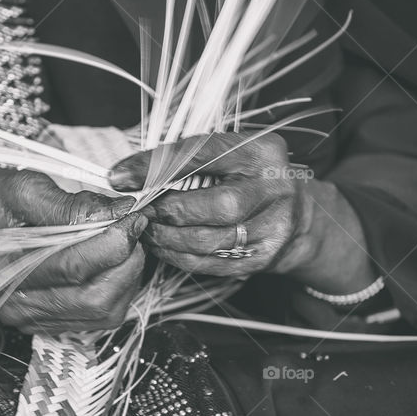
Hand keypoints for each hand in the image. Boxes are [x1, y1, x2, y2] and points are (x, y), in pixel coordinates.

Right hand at [0, 168, 147, 333]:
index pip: (75, 267)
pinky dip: (118, 286)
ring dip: (126, 273)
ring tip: (122, 239)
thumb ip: (69, 204)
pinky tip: (111, 259)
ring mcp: (36, 318)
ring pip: (105, 310)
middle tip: (133, 225)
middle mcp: (20, 305)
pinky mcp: (52, 322)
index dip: (114, 239)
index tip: (133, 213)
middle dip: (126, 259)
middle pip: (96, 297)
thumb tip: (116, 211)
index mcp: (6, 273)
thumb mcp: (22, 188)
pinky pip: (102, 314)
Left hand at [109, 133, 312, 277]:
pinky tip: (163, 246)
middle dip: (168, 211)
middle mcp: (274, 189)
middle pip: (216, 206)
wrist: (296, 215)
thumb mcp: (224, 154)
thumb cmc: (245, 177)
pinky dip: (178, 257)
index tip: (120, 176)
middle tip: (139, 211)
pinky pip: (210, 263)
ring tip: (145, 230)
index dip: (157, 166)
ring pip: (209, 240)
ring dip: (167, 238)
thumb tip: (123, 175)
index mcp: (262, 152)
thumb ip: (181, 158)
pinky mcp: (262, 258)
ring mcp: (273, 228)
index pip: (203, 154)